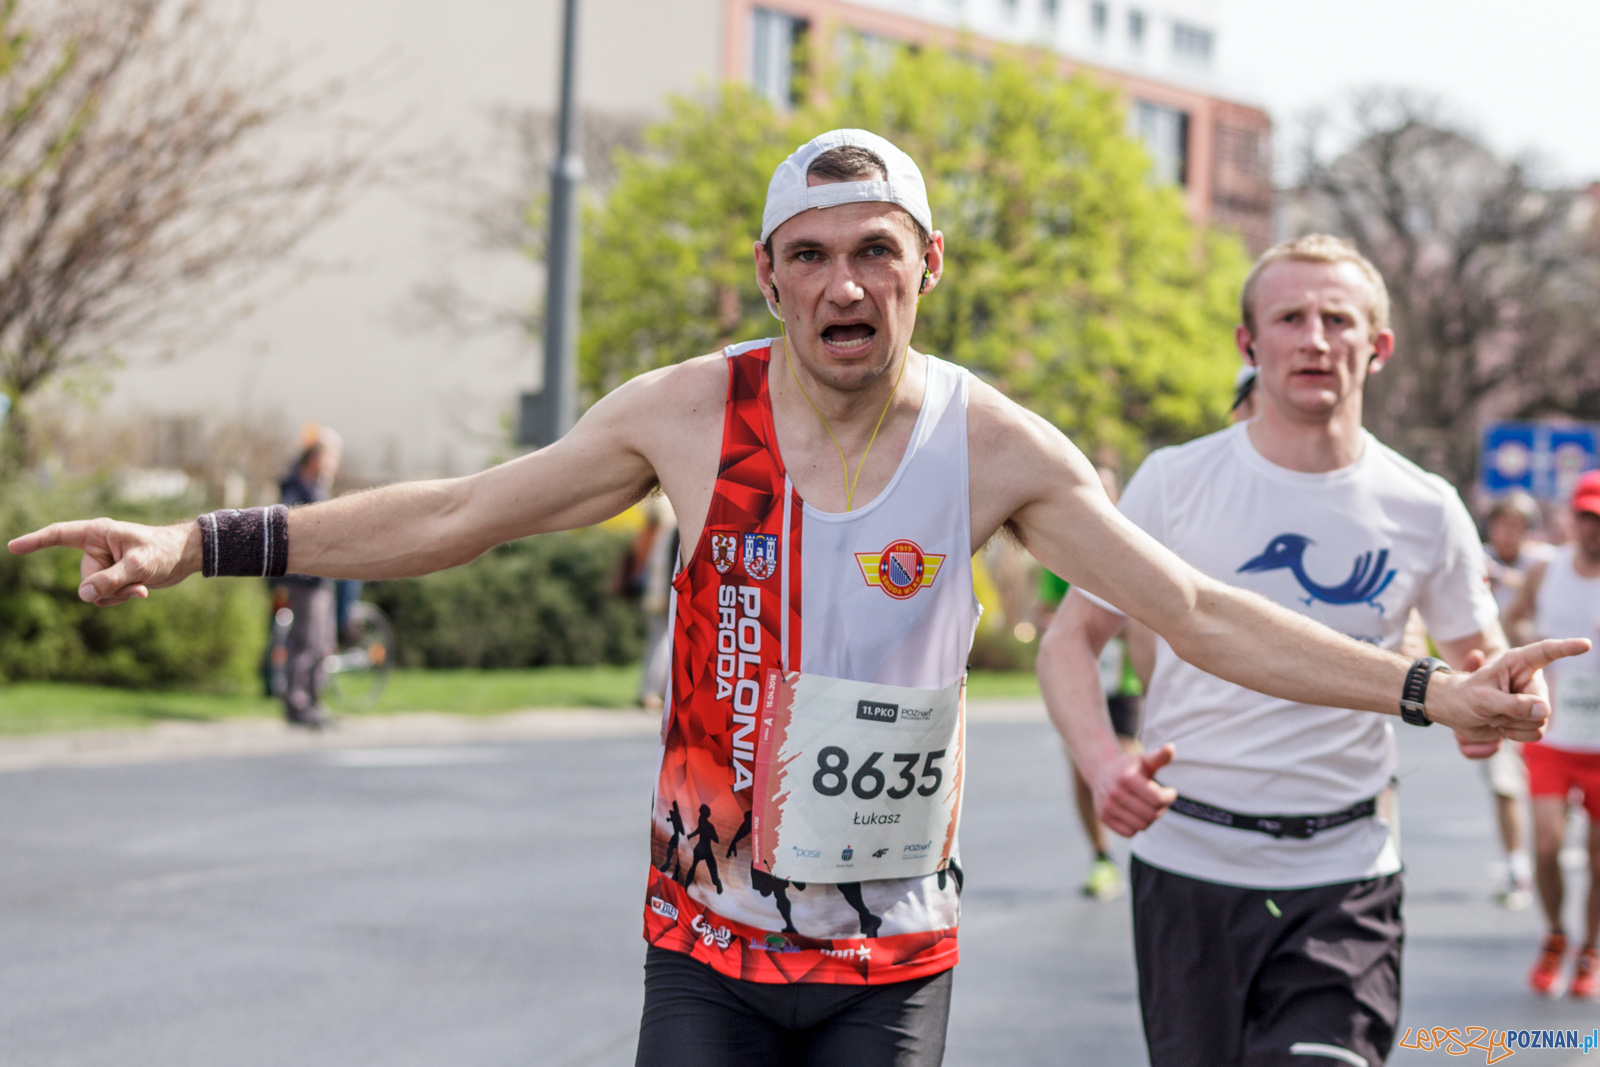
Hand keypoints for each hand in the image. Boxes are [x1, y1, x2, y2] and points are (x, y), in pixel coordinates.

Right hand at [7, 518, 199, 605]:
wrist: (184, 557)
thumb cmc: (163, 551)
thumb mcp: (139, 566)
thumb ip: (111, 580)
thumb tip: (85, 595)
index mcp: (98, 533)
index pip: (59, 535)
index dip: (35, 541)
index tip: (13, 548)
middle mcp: (96, 548)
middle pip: (84, 580)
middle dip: (108, 588)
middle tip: (135, 582)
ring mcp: (103, 565)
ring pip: (93, 593)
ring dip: (117, 595)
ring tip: (140, 586)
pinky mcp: (112, 578)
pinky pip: (105, 597)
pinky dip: (121, 598)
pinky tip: (142, 592)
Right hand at [1088, 743, 1177, 836]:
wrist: (1100, 771)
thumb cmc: (1129, 767)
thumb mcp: (1144, 760)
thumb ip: (1160, 756)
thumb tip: (1171, 747)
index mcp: (1127, 778)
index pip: (1157, 799)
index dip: (1169, 797)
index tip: (1170, 791)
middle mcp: (1115, 793)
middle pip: (1151, 815)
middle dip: (1161, 809)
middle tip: (1160, 801)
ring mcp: (1107, 806)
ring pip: (1142, 826)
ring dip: (1150, 818)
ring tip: (1149, 807)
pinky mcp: (1104, 817)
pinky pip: (1129, 833)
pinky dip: (1137, 826)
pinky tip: (1137, 814)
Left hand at [1427, 638, 1591, 742]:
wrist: (1454, 712)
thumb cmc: (1464, 697)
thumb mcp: (1482, 700)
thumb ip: (1512, 705)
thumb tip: (1544, 710)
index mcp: (1516, 663)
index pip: (1546, 652)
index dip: (1567, 648)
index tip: (1586, 644)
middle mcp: (1528, 679)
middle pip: (1542, 705)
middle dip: (1518, 714)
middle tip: (1493, 710)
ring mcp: (1531, 699)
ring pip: (1540, 722)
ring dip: (1515, 725)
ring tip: (1495, 716)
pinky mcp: (1529, 717)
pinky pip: (1535, 734)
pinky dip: (1516, 734)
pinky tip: (1501, 725)